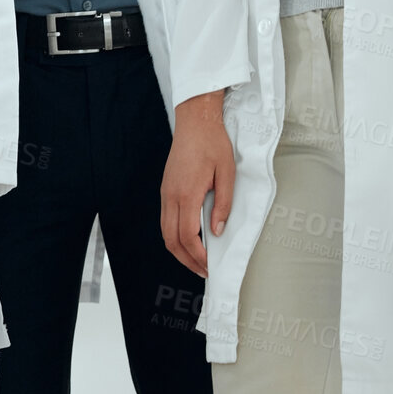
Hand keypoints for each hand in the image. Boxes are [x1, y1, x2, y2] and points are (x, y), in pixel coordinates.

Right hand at [161, 91, 235, 277]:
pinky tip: (188, 239)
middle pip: (171, 239)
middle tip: (204, 271)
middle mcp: (171, 196)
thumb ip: (223, 205)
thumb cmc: (213, 144)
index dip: (198, 256)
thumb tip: (217, 231)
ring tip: (196, 260)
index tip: (210, 266)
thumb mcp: (227, 174)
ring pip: (165, 231)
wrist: (195, 122)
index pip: (188, 236)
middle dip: (187, 260)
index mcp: (186, 194)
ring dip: (179, 250)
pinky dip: (174, 236)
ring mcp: (165, 192)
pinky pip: (165, 219)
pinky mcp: (165, 188)